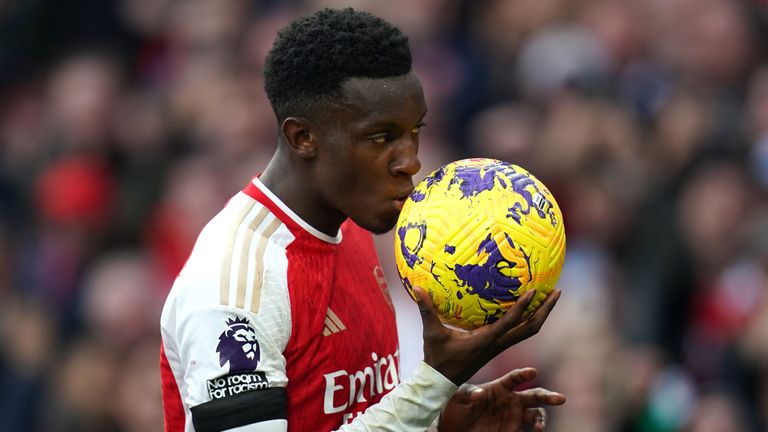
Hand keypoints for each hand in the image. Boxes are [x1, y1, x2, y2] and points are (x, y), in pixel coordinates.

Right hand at [413, 286, 559, 384]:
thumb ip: (426, 310)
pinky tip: (528, 306)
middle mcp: (498, 344)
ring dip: (541, 314)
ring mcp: (499, 346)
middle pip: (531, 328)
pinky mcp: (496, 346)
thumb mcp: (432, 333)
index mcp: (486, 340)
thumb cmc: (437, 357)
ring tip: (550, 296)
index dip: (523, 307)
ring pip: (528, 331)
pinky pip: (518, 332)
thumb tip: (416, 288)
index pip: (510, 322)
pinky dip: (528, 318)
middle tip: (557, 291)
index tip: (534, 291)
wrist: (441, 381)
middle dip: (546, 310)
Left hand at [437, 368, 564, 431]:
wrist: (454, 428)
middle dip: (548, 396)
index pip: (514, 378)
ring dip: (542, 418)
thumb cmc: (455, 408)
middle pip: (534, 395)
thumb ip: (468, 393)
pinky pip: (529, 429)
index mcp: (498, 387)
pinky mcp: (512, 430)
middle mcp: (510, 399)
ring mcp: (513, 415)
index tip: (532, 371)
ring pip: (536, 413)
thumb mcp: (457, 399)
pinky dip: (535, 429)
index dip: (523, 374)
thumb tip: (479, 393)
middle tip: (560, 399)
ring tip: (539, 427)